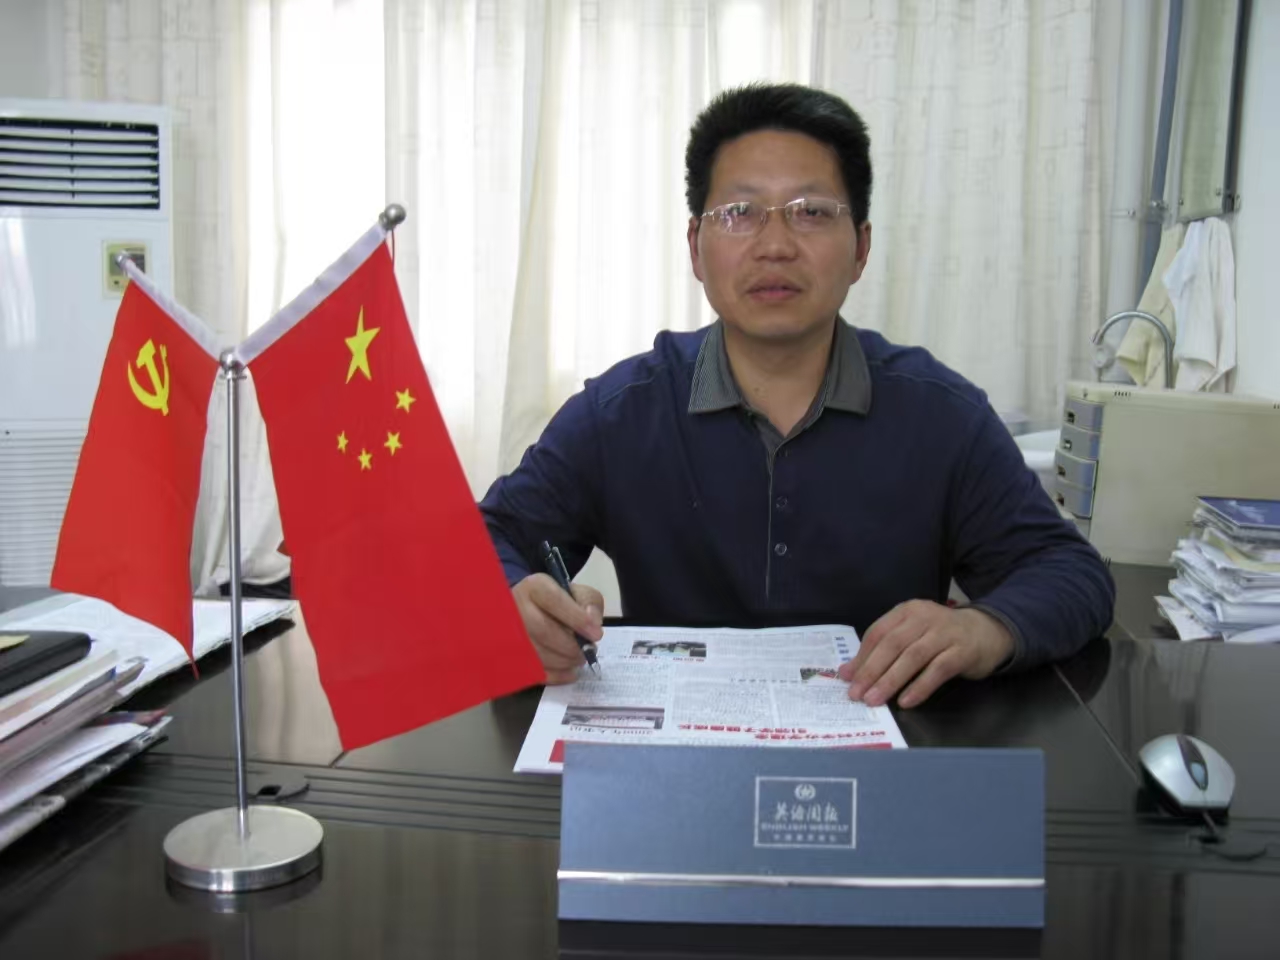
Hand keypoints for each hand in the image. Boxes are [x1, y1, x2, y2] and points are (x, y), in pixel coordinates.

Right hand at [512, 573, 604, 684]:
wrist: (530, 611)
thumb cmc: (558, 602)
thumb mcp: (577, 593)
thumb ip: (589, 602)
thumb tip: (592, 621)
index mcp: (535, 587)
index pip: (555, 600)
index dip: (577, 619)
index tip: (597, 634)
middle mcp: (516, 607)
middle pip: (543, 630)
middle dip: (571, 646)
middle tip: (588, 651)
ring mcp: (509, 633)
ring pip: (536, 653)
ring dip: (564, 661)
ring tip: (578, 659)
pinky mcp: (511, 655)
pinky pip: (532, 670)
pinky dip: (556, 675)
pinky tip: (569, 672)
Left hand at [837, 601, 1013, 708]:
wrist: (987, 632)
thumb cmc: (941, 636)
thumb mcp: (911, 635)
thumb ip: (882, 650)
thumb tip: (848, 673)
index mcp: (906, 611)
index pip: (878, 632)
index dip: (862, 656)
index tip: (847, 679)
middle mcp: (924, 617)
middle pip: (892, 644)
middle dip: (871, 670)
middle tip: (857, 694)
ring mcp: (945, 633)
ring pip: (912, 657)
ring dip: (891, 680)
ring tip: (875, 700)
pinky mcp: (962, 651)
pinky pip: (937, 670)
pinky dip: (920, 686)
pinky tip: (906, 701)